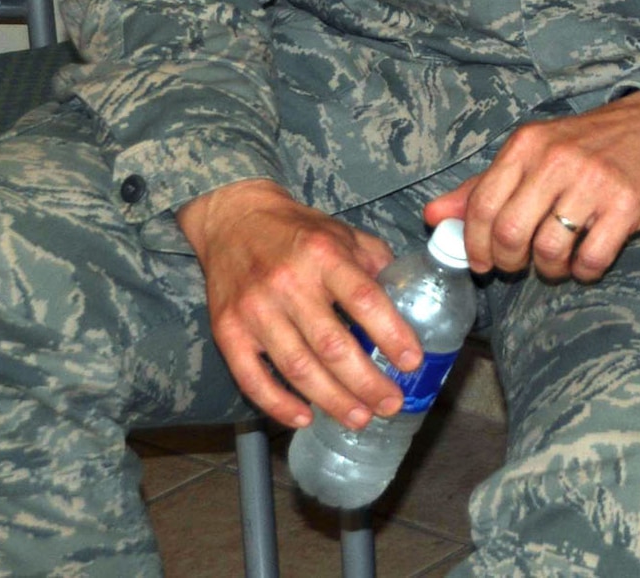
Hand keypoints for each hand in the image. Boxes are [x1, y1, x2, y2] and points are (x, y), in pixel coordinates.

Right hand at [175, 178, 414, 431]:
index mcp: (324, 255)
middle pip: (332, 344)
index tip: (412, 361)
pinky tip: (305, 418)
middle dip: (366, 382)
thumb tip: (410, 297)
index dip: (391, 334)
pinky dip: (278, 404)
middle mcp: (288, 283)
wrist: (233, 220)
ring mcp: (255, 310)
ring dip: (332, 400)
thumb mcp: (342, 233)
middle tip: (391, 404)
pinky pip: (252, 378)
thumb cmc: (297, 231)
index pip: (364, 299)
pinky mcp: (227, 331)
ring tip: (360, 418)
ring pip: (297, 367)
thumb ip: (375, 263)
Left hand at [423, 92, 639, 282]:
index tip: (483, 261)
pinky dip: (583, 271)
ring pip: (549, 250)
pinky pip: (591, 259)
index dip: (475, 244)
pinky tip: (586, 260)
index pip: (481, 206)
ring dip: (548, 270)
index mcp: (527, 145)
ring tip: (555, 262)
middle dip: (509, 262)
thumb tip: (432, 217)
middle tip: (519, 265)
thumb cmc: (586, 146)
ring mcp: (593, 182)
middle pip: (511, 232)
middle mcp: (557, 160)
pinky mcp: (626, 205)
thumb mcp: (532, 154)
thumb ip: (482, 187)